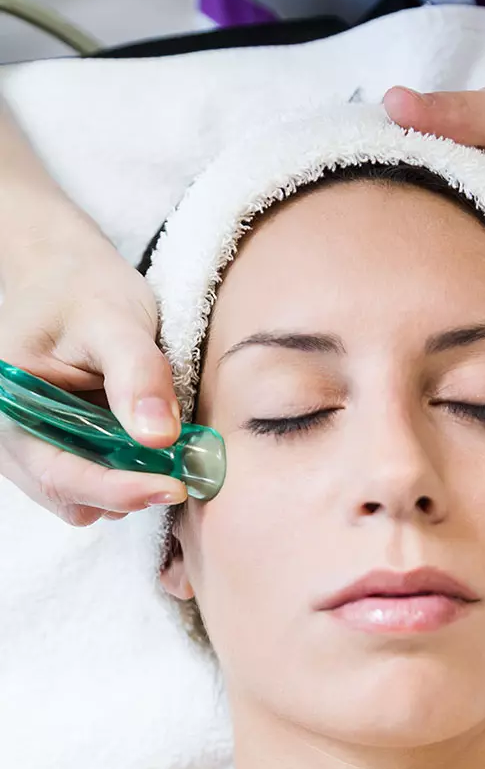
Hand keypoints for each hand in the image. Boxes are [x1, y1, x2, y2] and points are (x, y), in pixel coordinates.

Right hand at [0, 218, 186, 525]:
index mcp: (11, 410)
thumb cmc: (82, 288)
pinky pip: (94, 478)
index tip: (175, 487)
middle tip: (183, 468)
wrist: (62, 271)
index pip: (62, 476)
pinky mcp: (61, 444)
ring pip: (86, 496)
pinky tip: (151, 441)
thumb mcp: (115, 321)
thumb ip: (137, 376)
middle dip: (129, 490)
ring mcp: (36, 446)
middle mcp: (14, 439)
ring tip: (167, 448)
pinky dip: (127, 471)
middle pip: (74, 497)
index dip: (121, 490)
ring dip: (129, 482)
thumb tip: (160, 438)